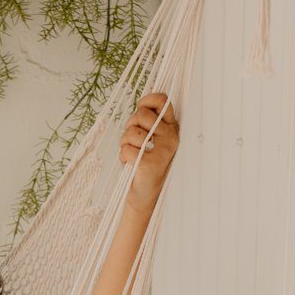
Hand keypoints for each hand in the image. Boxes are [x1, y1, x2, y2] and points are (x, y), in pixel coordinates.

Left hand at [120, 92, 178, 213]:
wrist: (145, 194)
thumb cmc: (144, 162)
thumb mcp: (150, 138)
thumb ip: (148, 121)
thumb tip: (142, 104)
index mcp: (171, 128)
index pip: (163, 100)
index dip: (146, 101)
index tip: (140, 109)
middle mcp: (171, 137)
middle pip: (142, 115)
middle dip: (129, 125)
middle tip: (131, 139)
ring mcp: (162, 150)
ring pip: (132, 132)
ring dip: (124, 142)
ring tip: (131, 152)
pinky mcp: (150, 163)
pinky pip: (127, 149)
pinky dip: (123, 156)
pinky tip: (130, 163)